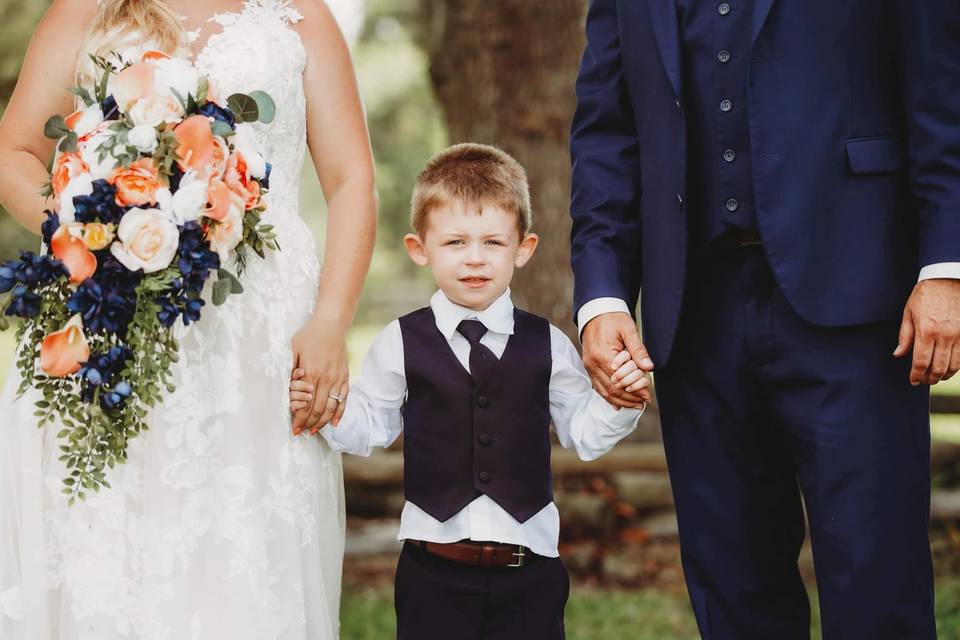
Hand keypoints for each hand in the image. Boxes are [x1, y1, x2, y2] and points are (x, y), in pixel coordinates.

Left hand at [290, 321, 349, 435]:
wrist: (330, 325)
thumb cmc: (309, 336)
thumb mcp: (293, 350)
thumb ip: (291, 370)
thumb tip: (287, 388)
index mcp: (311, 373)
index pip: (305, 404)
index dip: (299, 418)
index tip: (294, 428)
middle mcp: (326, 379)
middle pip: (317, 409)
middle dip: (308, 423)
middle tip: (301, 432)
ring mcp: (337, 378)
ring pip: (331, 407)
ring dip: (323, 422)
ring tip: (315, 430)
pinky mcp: (345, 377)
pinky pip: (344, 399)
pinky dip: (340, 412)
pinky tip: (335, 423)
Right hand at [581, 312, 651, 408]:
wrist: (596, 311)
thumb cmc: (613, 319)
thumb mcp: (628, 330)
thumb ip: (638, 350)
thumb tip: (648, 367)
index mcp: (603, 355)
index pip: (620, 381)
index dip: (634, 391)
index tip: (647, 395)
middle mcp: (593, 364)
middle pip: (612, 389)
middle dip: (629, 398)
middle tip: (643, 403)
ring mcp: (589, 366)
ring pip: (604, 391)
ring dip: (619, 400)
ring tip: (634, 405)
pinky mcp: (588, 366)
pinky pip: (597, 386)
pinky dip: (608, 396)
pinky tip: (618, 403)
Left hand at [894, 279, 959, 385]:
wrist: (948, 279)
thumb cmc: (925, 294)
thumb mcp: (908, 312)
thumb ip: (905, 336)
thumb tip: (898, 354)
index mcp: (925, 331)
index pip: (920, 362)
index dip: (916, 375)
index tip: (913, 381)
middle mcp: (944, 336)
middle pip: (938, 368)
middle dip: (930, 379)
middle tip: (924, 381)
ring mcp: (958, 335)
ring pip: (953, 365)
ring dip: (944, 375)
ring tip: (936, 377)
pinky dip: (956, 366)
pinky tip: (949, 367)